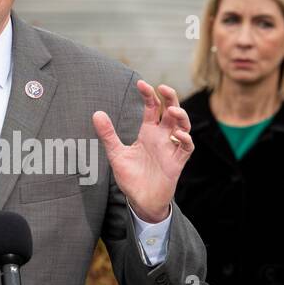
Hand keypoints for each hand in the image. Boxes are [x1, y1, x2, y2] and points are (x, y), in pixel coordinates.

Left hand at [92, 81, 192, 222]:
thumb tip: (96, 113)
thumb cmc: (131, 177)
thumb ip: (108, 134)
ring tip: (172, 110)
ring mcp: (171, 148)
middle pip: (172, 111)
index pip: (152, 107)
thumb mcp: (116, 154)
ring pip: (183, 126)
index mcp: (148, 132)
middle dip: (171, 98)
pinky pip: (186, 148)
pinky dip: (184, 139)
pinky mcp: (177, 162)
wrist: (140, 200)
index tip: (141, 83)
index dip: (149, 94)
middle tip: (164, 88)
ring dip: (181, 116)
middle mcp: (161, 137)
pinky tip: (176, 135)